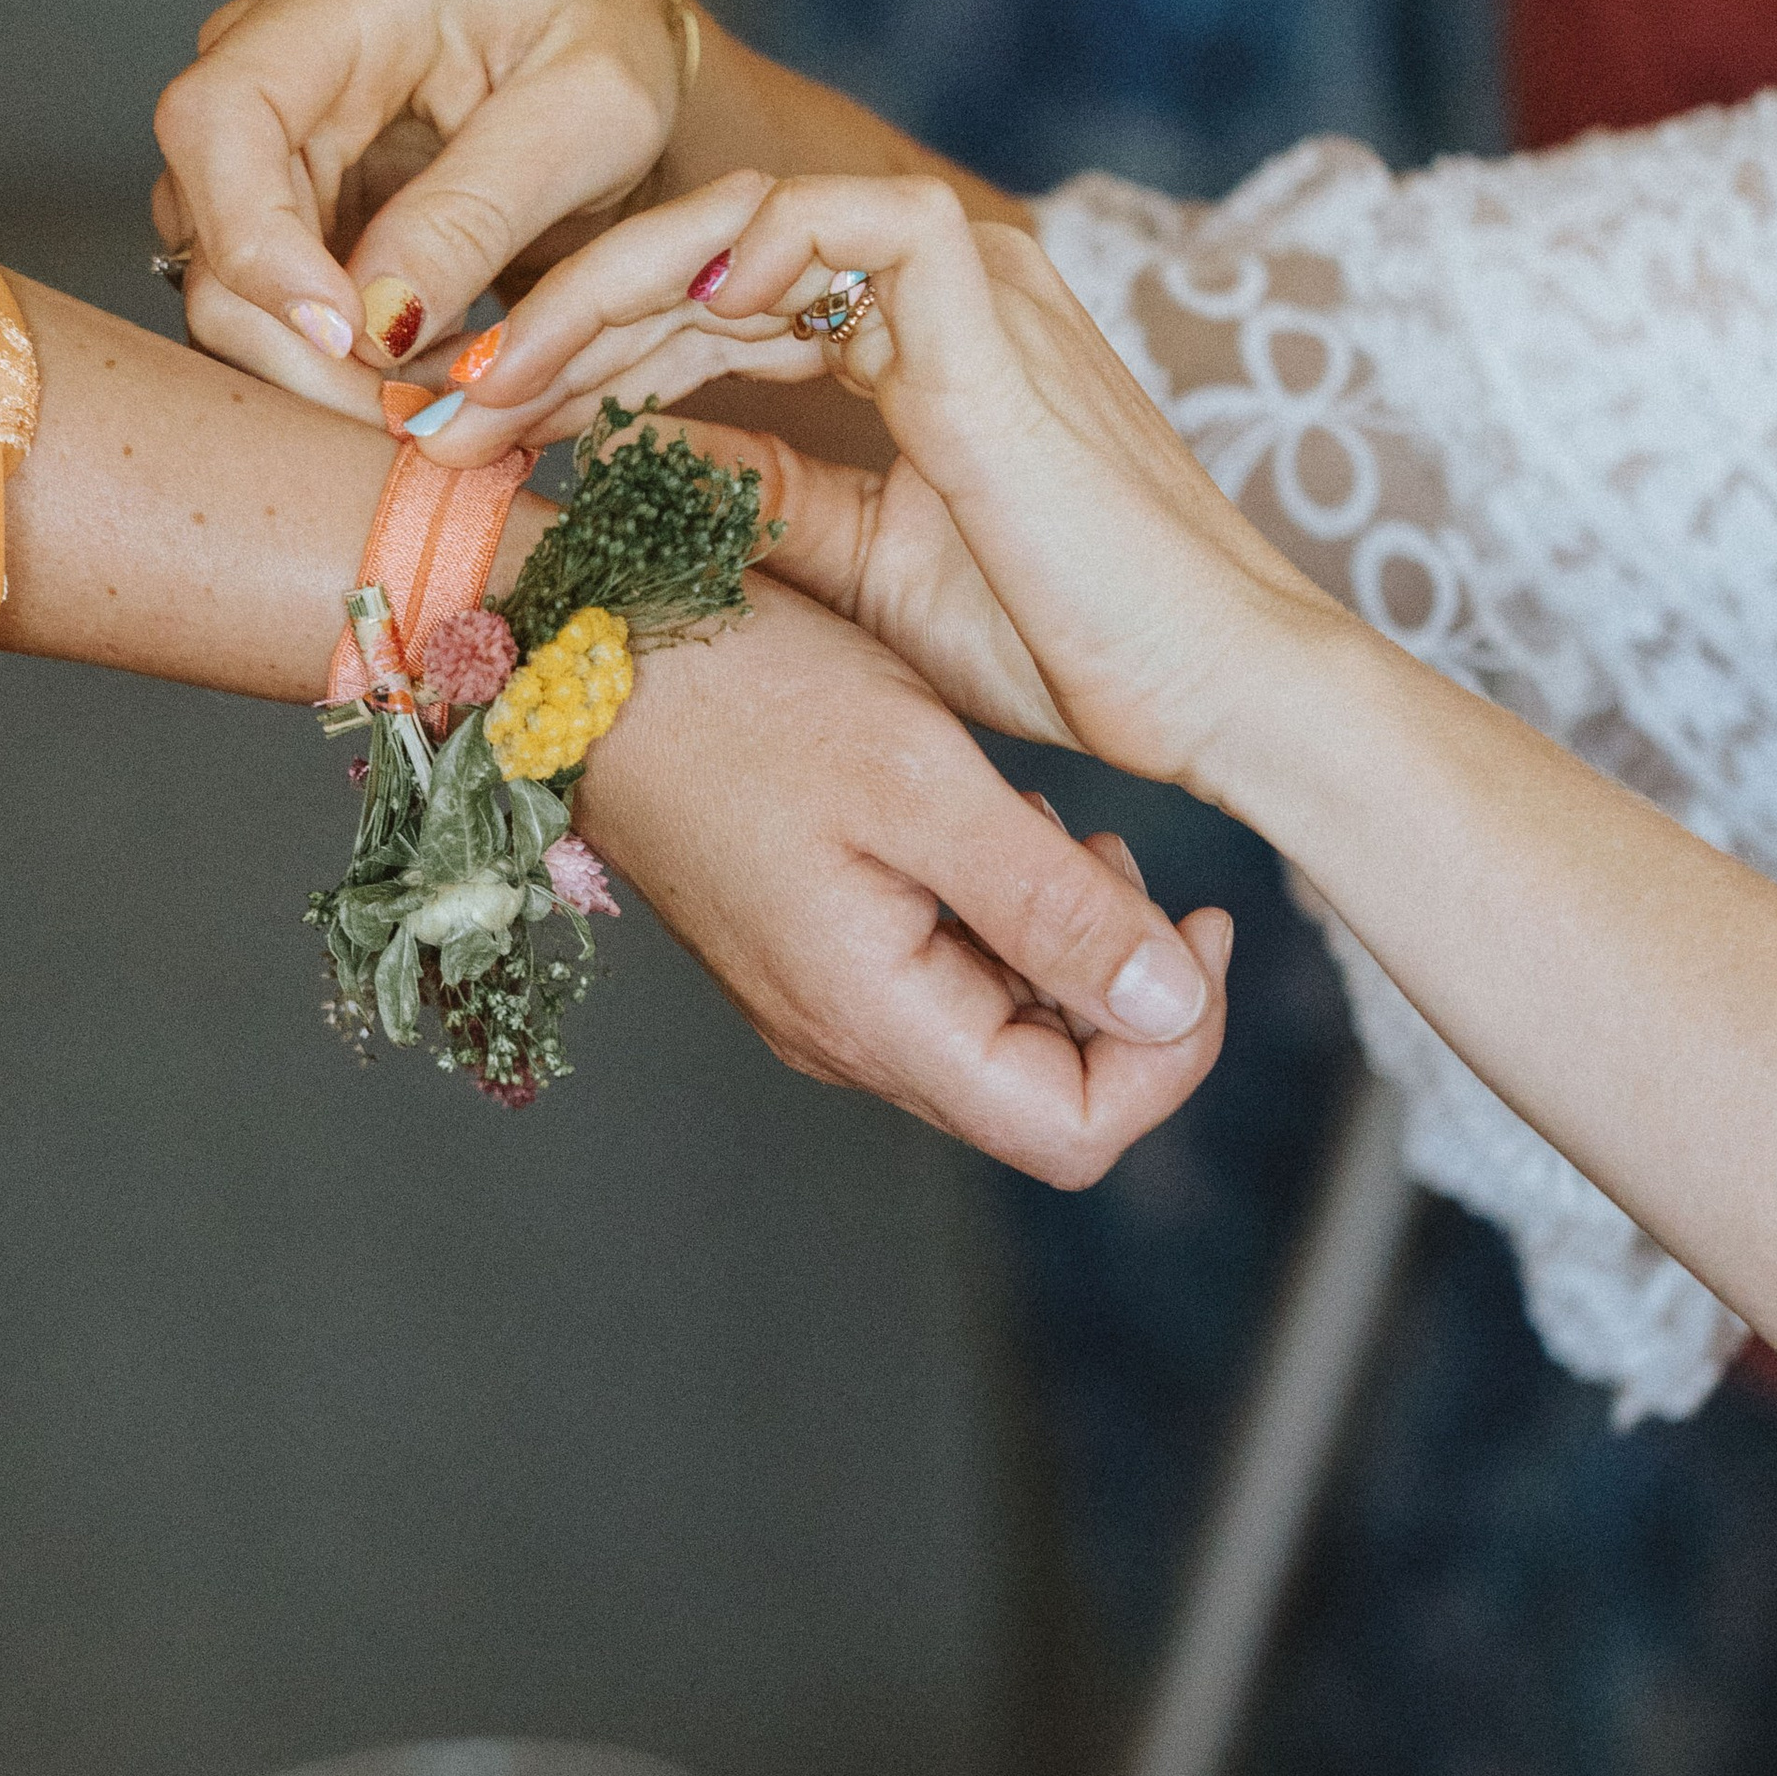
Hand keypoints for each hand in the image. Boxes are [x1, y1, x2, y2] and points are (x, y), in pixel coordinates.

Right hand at [151, 0, 682, 416]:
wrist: (596, 9)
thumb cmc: (604, 31)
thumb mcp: (594, 112)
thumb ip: (483, 210)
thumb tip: (378, 322)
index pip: (221, 116)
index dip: (254, 240)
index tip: (349, 333)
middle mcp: (270, 50)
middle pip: (207, 221)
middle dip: (299, 341)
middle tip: (415, 408)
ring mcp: (263, 126)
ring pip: (222, 277)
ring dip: (319, 362)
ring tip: (440, 381)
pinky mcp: (278, 192)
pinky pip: (267, 299)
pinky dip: (336, 357)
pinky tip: (420, 363)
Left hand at [405, 165, 1337, 797]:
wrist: (1212, 692)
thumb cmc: (1071, 646)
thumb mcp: (872, 570)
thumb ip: (773, 502)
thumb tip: (651, 468)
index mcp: (914, 344)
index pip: (714, 306)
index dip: (588, 359)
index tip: (482, 432)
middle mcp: (938, 291)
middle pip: (705, 255)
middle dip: (560, 325)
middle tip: (445, 403)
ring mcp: (973, 282)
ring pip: (746, 221)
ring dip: (607, 295)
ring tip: (501, 384)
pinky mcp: (997, 299)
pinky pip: (847, 222)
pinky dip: (738, 250)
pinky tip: (636, 331)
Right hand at [578, 573, 1229, 1187]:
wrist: (571, 644)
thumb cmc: (733, 691)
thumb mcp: (922, 779)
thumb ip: (1053, 908)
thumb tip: (1173, 1007)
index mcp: (872, 1016)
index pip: (1075, 1131)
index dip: (1172, 1053)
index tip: (1204, 927)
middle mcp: (841, 1034)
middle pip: (1040, 1086)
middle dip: (1117, 985)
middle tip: (1116, 851)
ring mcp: (815, 993)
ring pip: (992, 1024)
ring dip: (1052, 937)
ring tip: (1031, 816)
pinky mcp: (802, 942)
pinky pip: (933, 969)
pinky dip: (988, 909)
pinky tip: (973, 813)